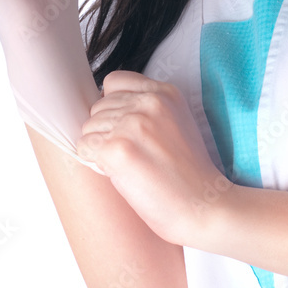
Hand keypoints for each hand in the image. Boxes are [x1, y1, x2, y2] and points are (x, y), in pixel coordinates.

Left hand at [78, 70, 234, 244]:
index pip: (114, 82)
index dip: (113, 106)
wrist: (204, 205)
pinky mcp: (117, 149)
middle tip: (133, 154)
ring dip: (100, 147)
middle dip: (107, 130)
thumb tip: (104, 107)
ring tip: (129, 165)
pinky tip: (118, 173)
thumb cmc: (189, 173)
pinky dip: (94, 162)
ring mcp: (132, 124)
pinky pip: (84, 147)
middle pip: (98, 106)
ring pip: (88, 127)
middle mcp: (148, 103)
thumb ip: (147, 109)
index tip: (126, 128)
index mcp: (165, 93)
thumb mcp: (177, 122)